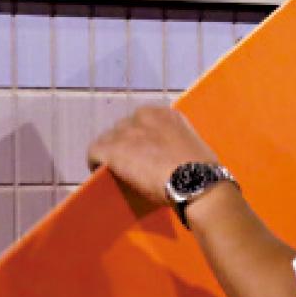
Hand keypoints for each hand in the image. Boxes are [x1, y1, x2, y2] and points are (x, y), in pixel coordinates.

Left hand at [87, 106, 219, 206]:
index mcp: (165, 114)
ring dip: (110, 154)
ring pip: (107, 140)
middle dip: (125, 146)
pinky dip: (95, 162)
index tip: (142, 154)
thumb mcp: (191, 146)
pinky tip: (99, 172)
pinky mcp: (113, 149)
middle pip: (123, 129)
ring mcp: (127, 132)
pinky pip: (94, 152)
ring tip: (116, 172)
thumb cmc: (201, 172)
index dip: (139, 140)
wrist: (195, 181)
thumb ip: (175, 144)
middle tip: (131, 167)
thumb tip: (170, 158)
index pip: (141, 122)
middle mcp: (143, 116)